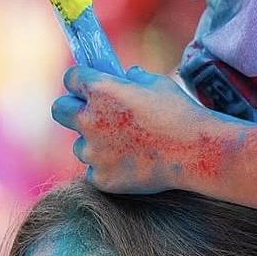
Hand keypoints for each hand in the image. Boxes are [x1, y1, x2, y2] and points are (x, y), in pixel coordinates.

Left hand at [51, 66, 218, 193]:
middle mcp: (89, 119)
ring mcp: (93, 152)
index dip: (81, 82)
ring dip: (95, 144)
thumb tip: (126, 76)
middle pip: (59, 110)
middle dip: (72, 109)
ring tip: (126, 146)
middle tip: (92, 115)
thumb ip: (133, 79)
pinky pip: (95, 171)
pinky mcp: (101, 178)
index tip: (88, 87)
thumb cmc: (180, 113)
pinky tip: (132, 165)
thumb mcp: (157, 83)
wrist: (197, 153)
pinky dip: (108, 169)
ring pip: (80, 145)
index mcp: (100, 90)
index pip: (71, 79)